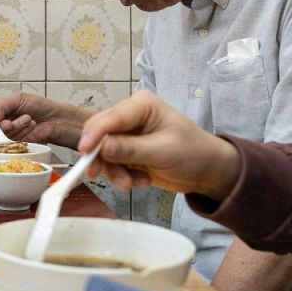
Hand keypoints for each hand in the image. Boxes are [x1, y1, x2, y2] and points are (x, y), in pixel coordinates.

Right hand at [0, 92, 88, 147]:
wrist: (56, 118)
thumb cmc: (39, 105)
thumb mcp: (18, 99)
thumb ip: (0, 107)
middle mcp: (1, 121)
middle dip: (0, 126)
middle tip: (9, 122)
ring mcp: (9, 133)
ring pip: (1, 136)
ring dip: (16, 126)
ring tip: (27, 118)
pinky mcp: (17, 143)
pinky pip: (12, 141)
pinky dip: (22, 132)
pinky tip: (30, 126)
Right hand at [77, 91, 240, 200]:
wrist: (207, 172)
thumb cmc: (193, 153)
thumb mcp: (162, 151)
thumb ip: (130, 149)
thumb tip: (101, 147)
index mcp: (141, 106)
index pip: (110, 117)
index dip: (94, 134)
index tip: (84, 151)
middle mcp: (129, 117)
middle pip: (99, 135)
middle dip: (104, 159)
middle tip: (103, 177)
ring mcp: (126, 135)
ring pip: (102, 153)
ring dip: (115, 172)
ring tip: (133, 184)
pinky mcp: (125, 152)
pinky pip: (111, 165)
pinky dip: (123, 176)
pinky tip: (142, 181)